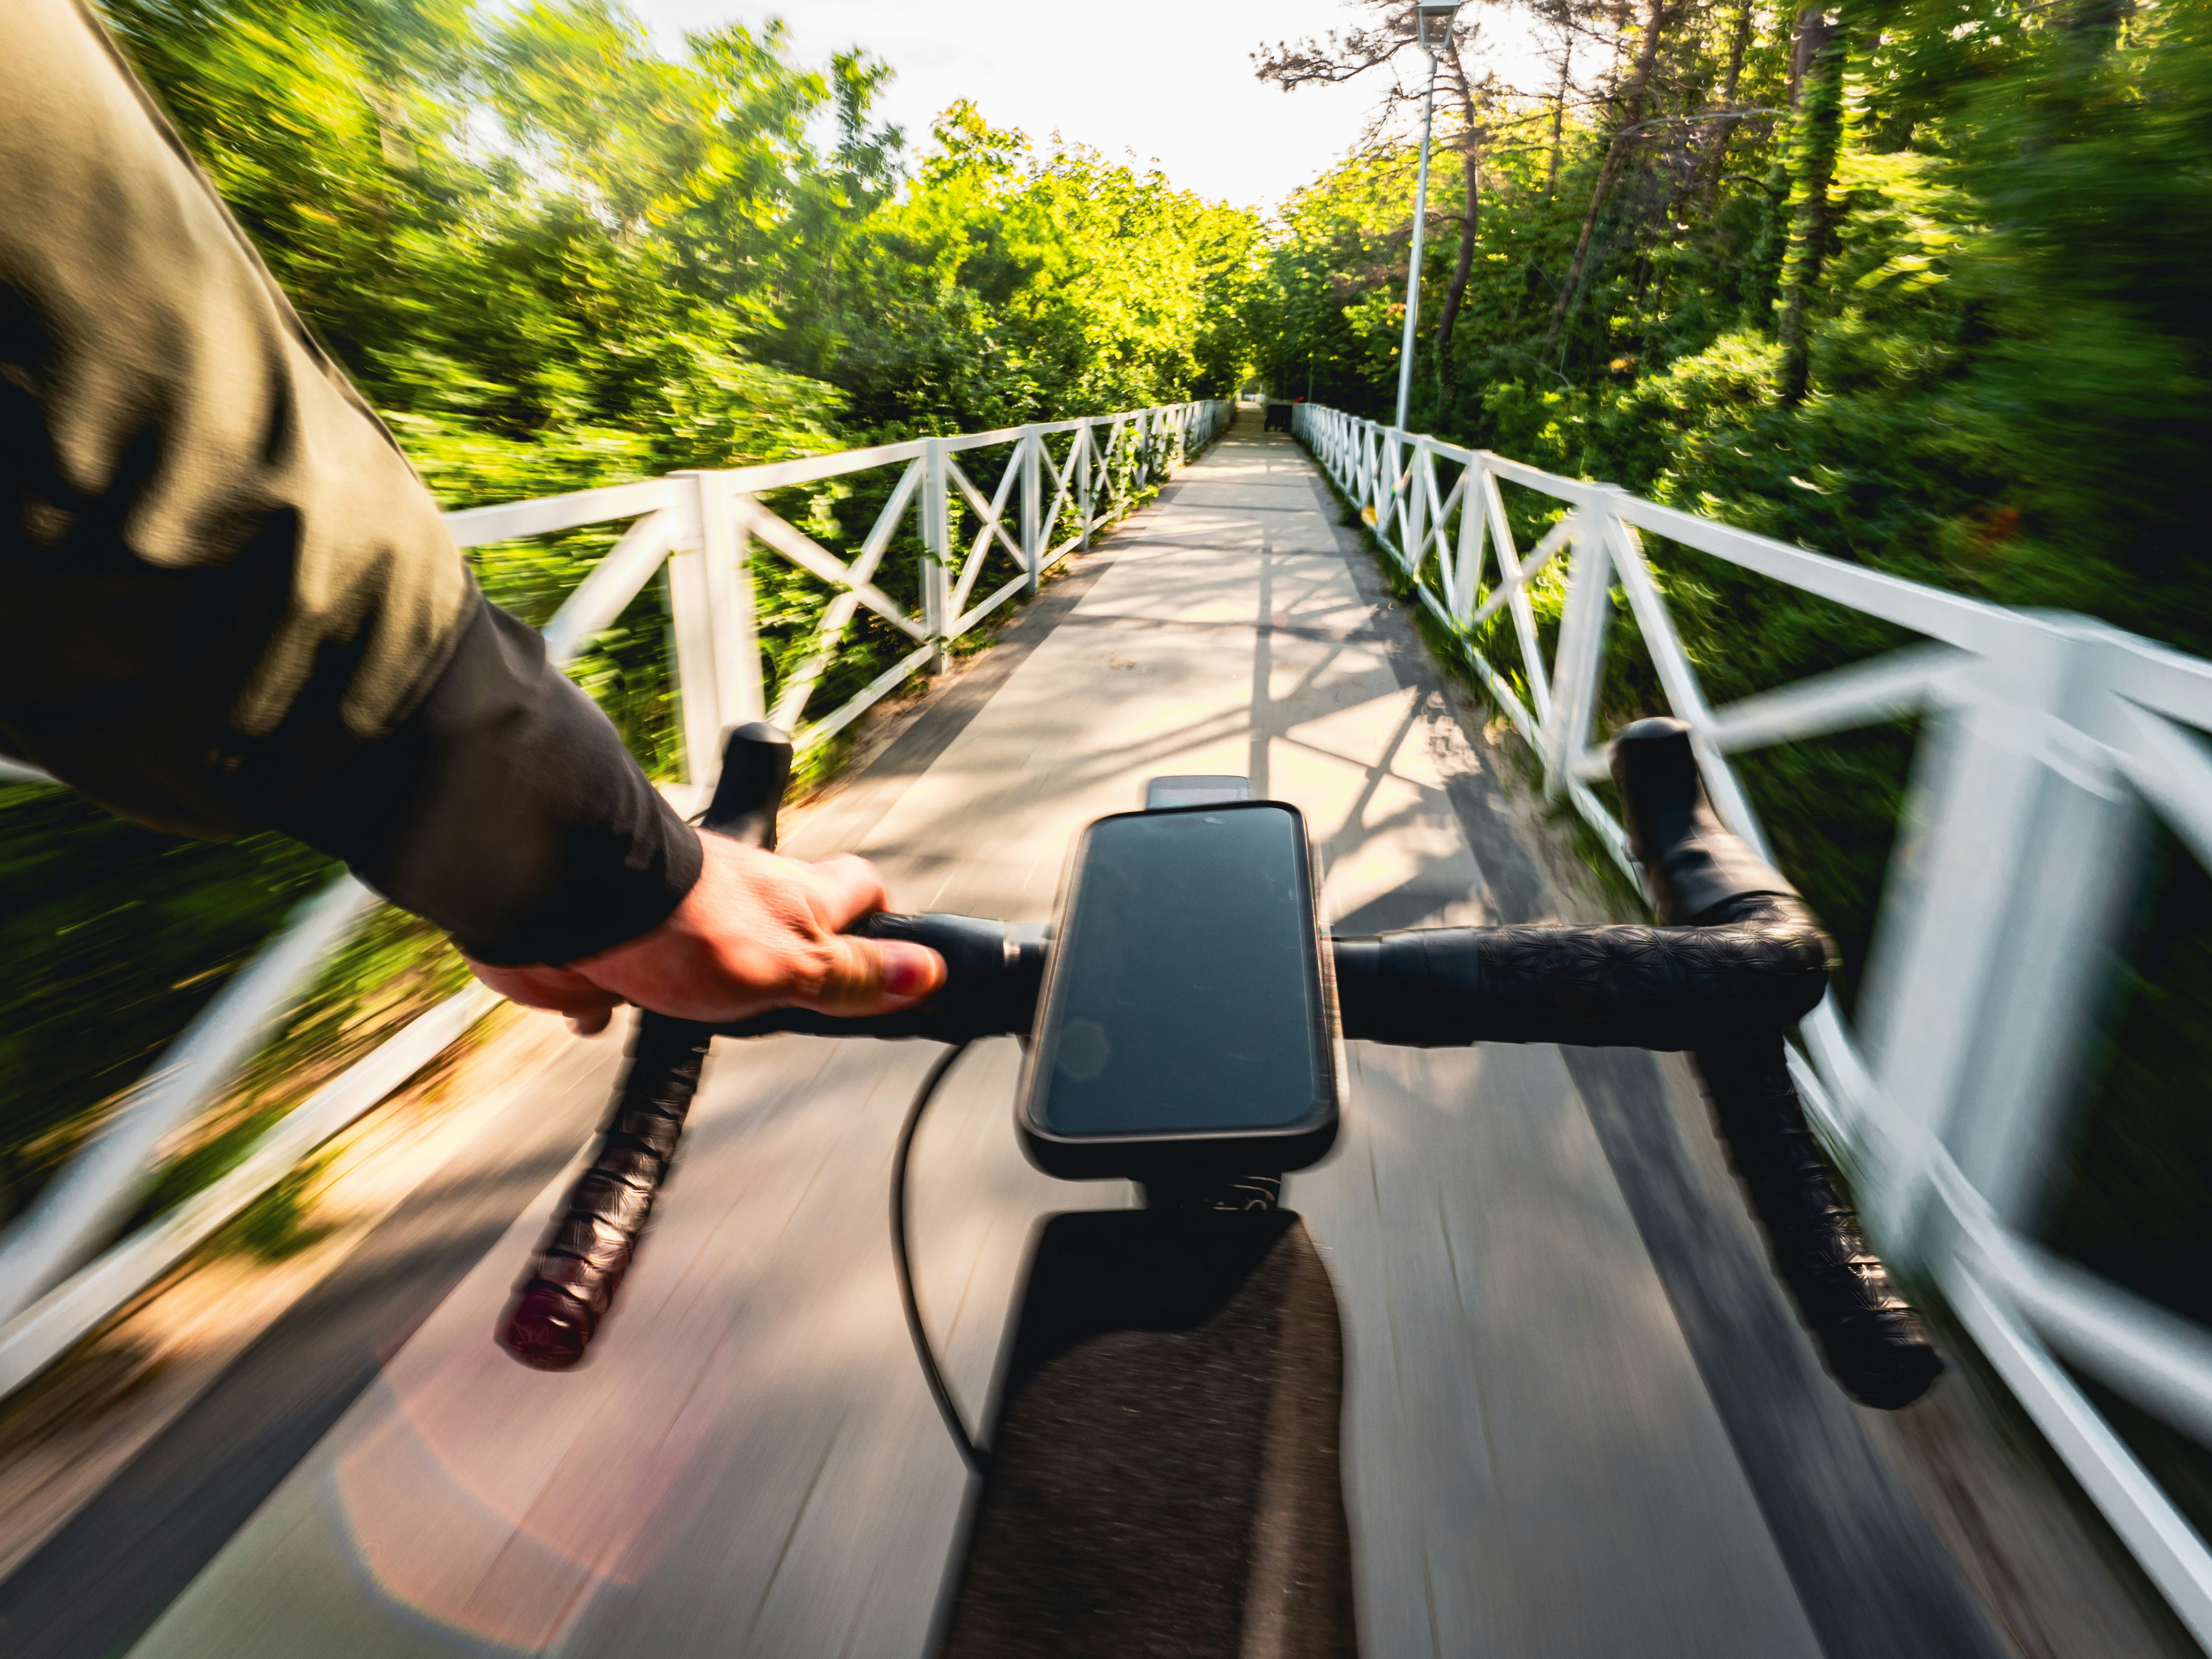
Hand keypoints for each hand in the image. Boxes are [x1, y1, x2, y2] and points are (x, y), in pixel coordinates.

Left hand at [466, 832, 945, 1033]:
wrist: (572, 902)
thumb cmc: (684, 924)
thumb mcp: (791, 964)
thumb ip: (852, 976)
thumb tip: (925, 975)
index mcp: (796, 898)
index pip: (859, 887)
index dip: (878, 910)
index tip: (892, 943)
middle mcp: (744, 899)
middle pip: (789, 916)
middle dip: (799, 948)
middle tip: (808, 992)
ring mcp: (683, 919)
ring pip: (714, 946)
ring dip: (714, 978)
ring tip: (720, 1016)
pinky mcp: (625, 942)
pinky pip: (633, 972)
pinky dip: (627, 995)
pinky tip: (622, 1018)